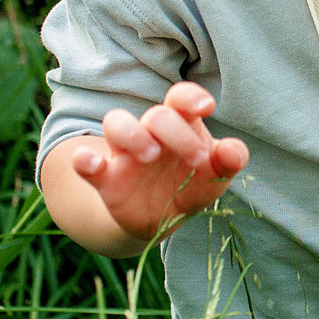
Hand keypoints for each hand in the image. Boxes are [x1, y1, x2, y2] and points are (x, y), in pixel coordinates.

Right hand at [71, 82, 248, 243]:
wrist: (158, 221)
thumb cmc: (189, 187)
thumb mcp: (213, 178)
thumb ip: (228, 162)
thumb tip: (234, 152)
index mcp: (180, 126)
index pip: (181, 98)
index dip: (191, 97)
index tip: (207, 107)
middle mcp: (150, 132)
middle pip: (157, 115)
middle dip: (176, 132)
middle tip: (195, 159)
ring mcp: (124, 153)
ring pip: (116, 123)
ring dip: (132, 134)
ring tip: (150, 155)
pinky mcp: (104, 178)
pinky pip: (84, 162)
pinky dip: (84, 160)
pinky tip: (92, 164)